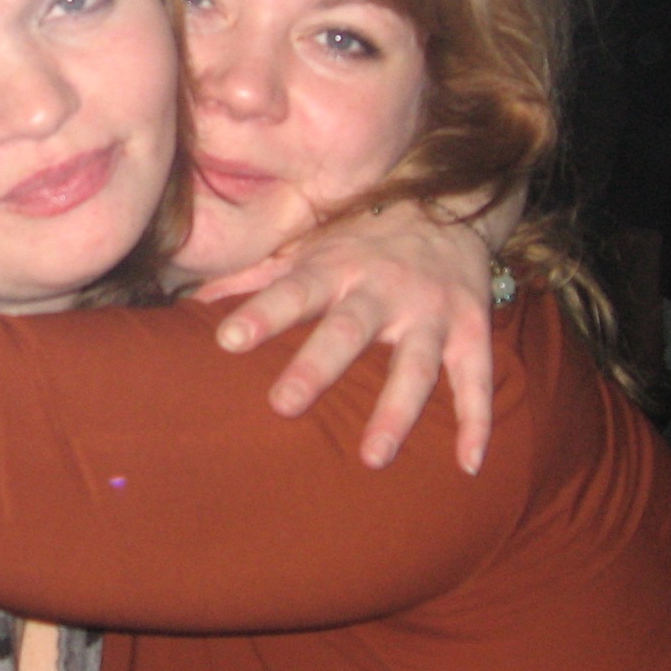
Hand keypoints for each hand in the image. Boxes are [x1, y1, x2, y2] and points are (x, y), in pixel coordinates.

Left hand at [197, 193, 516, 475]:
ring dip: (396, 411)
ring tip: (372, 457)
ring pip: (416, 364)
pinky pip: (477, 380)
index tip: (227, 341)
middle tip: (283, 405)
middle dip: (318, 366)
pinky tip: (468, 465)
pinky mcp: (472, 331)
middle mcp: (384, 289)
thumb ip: (258, 277)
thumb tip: (193, 301)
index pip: (294, 290)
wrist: (451, 205)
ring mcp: (431, 312)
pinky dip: (477, 423)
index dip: (263, 314)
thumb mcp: (311, 248)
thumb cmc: (363, 237)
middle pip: (349, 329)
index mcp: (338, 267)